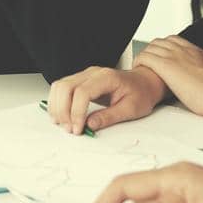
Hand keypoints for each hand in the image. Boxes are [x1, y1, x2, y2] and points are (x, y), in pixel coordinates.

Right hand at [46, 66, 166, 134]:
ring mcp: (85, 75)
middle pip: (65, 87)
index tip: (78, 128)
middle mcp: (93, 73)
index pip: (82, 92)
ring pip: (60, 86)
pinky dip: (58, 102)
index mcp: (107, 77)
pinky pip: (62, 88)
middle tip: (69, 129)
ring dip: (57, 107)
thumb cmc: (141, 93)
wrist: (144, 83)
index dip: (76, 112)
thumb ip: (109, 117)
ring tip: (64, 124)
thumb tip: (90, 124)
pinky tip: (61, 115)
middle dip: (63, 111)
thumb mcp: (131, 109)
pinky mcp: (81, 81)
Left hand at [132, 36, 202, 111]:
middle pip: (160, 42)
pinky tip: (138, 67)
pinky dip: (139, 60)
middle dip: (152, 50)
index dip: (165, 47)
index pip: (175, 41)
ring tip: (142, 65)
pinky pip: (144, 57)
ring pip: (151, 47)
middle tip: (149, 61)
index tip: (162, 55)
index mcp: (194, 51)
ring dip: (145, 55)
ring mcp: (172, 56)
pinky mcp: (164, 65)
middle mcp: (182, 50)